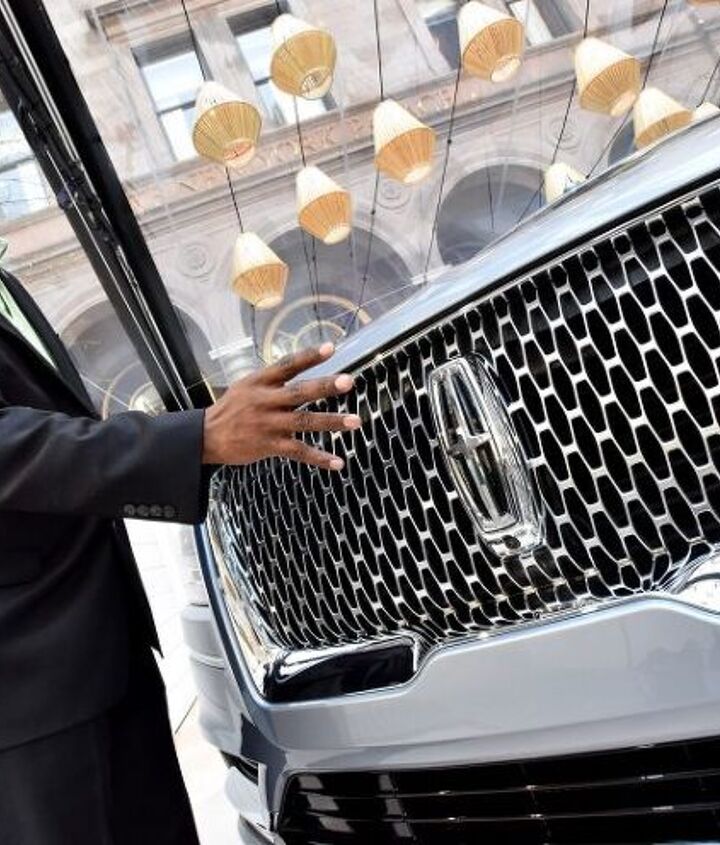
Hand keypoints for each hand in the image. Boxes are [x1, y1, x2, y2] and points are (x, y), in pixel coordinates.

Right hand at [202, 343, 359, 470]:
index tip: (331, 348)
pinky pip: (298, 452)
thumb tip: (302, 366)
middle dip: (324, 386)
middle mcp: (265, 401)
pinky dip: (319, 458)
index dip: (309, 356)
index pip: (287, 365)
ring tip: (355, 421)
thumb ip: (273, 379)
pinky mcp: (269, 445)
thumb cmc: (231, 409)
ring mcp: (268, 424)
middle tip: (348, 382)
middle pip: (299, 392)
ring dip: (331, 421)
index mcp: (260, 382)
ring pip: (304, 422)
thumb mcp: (246, 386)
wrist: (206, 437)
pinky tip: (338, 462)